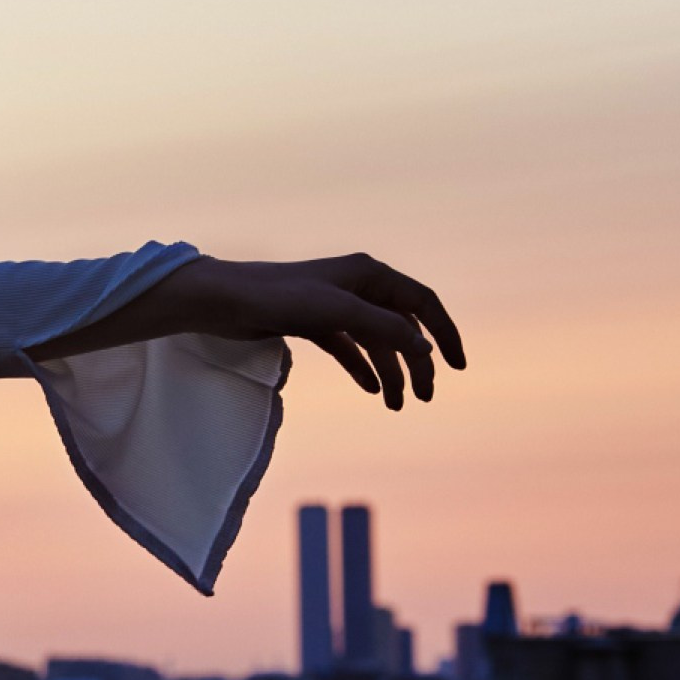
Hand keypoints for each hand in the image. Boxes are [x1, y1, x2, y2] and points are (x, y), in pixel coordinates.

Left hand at [49, 254, 466, 407]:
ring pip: (375, 341)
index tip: (458, 368)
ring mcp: (334, 304)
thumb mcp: (335, 312)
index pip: (422, 304)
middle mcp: (356, 285)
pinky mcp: (311, 321)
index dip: (444, 334)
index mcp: (369, 274)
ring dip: (390, 371)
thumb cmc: (275, 298)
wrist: (221, 301)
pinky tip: (371, 389)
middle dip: (417, 362)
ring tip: (394, 405)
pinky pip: (349, 347)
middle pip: (402, 326)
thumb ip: (381, 327)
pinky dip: (363, 367)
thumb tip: (421, 347)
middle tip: (424, 398)